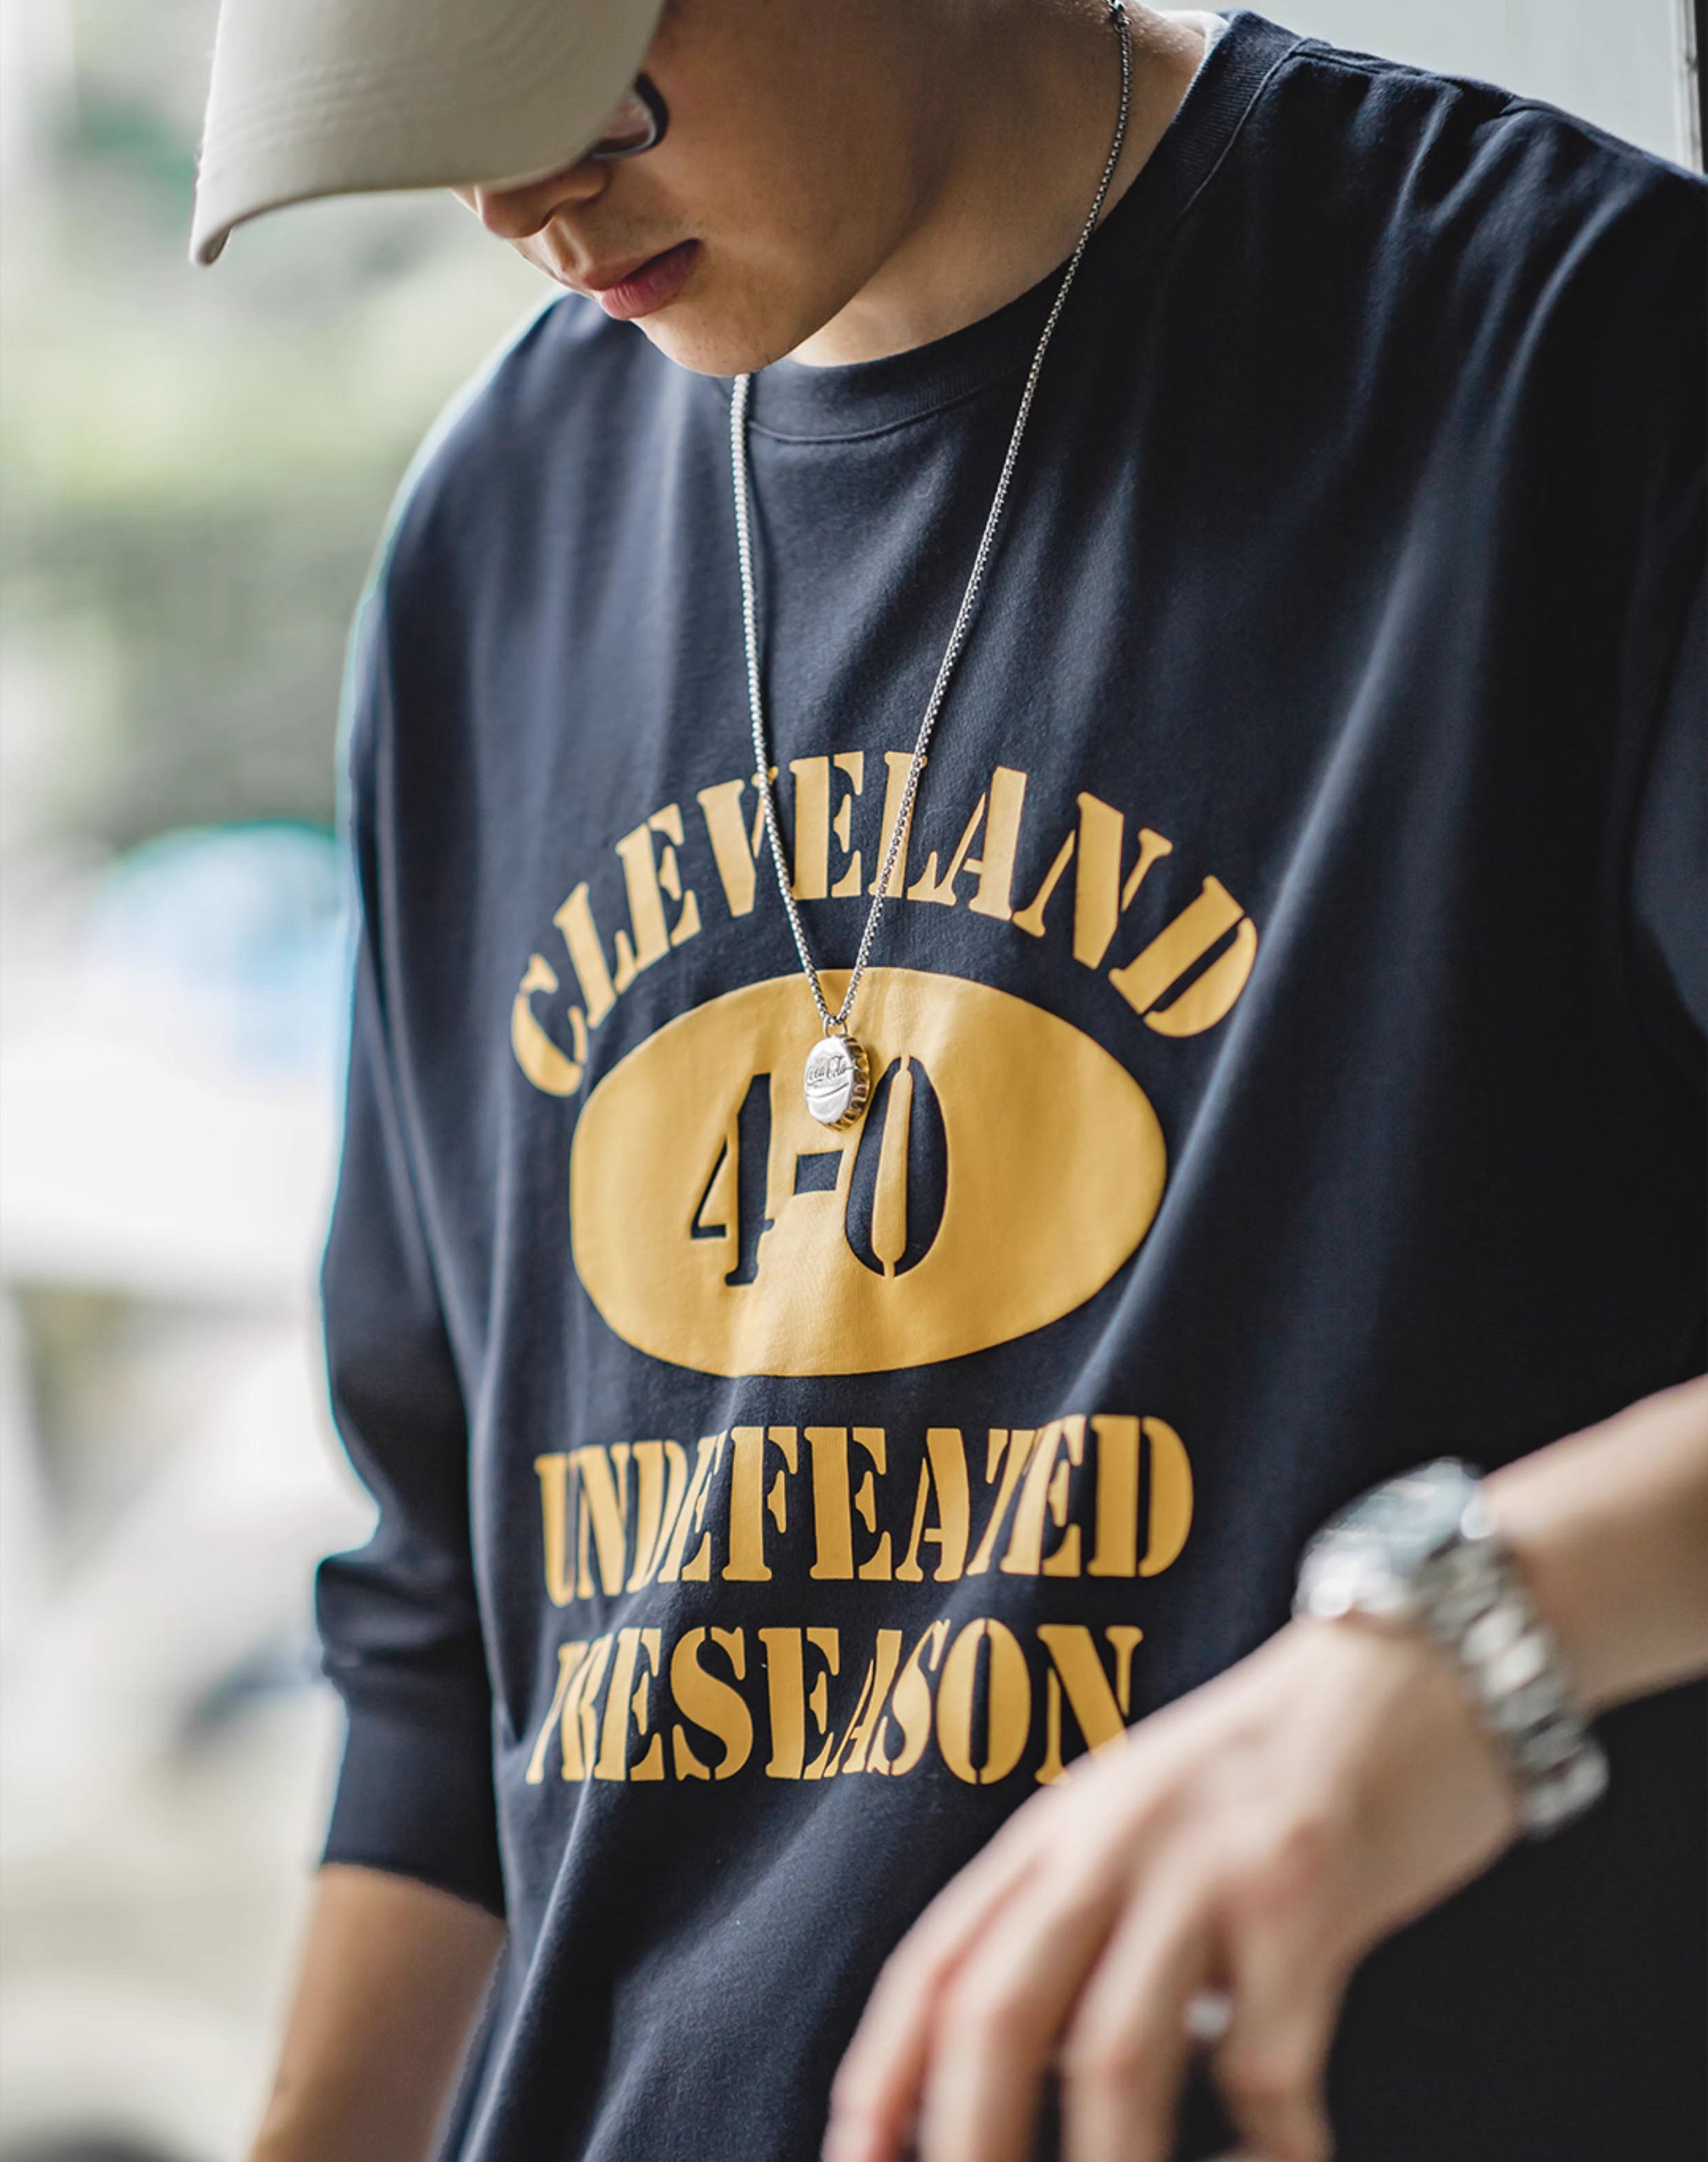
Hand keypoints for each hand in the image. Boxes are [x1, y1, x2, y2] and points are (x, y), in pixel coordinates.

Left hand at [825, 1615, 1519, 2161]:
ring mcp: (1202, 1869)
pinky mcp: (1303, 1900)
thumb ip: (1078, 1919)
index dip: (882, 2074)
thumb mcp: (1144, 1821)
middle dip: (966, 2145)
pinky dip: (1268, 2155)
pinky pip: (1262, 2071)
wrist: (1411, 1672)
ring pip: (1111, 2060)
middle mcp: (1110, 1841)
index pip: (938, 1963)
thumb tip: (1013, 2072)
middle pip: (998, 2013)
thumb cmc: (1268, 1771)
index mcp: (1058, 1829)